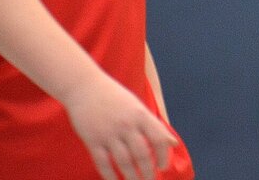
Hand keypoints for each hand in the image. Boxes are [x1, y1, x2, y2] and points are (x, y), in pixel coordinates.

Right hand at [62, 73, 176, 179]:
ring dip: (131, 176)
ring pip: (123, 161)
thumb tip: (173, 142)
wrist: (85, 87)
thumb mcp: (138, 107)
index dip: (164, 155)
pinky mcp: (92, 140)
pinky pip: (103, 162)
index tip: (164, 167)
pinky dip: (110, 175)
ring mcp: (109, 133)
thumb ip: (155, 126)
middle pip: (141, 154)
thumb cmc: (115, 97)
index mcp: (141, 115)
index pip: (158, 138)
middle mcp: (126, 125)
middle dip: (148, 171)